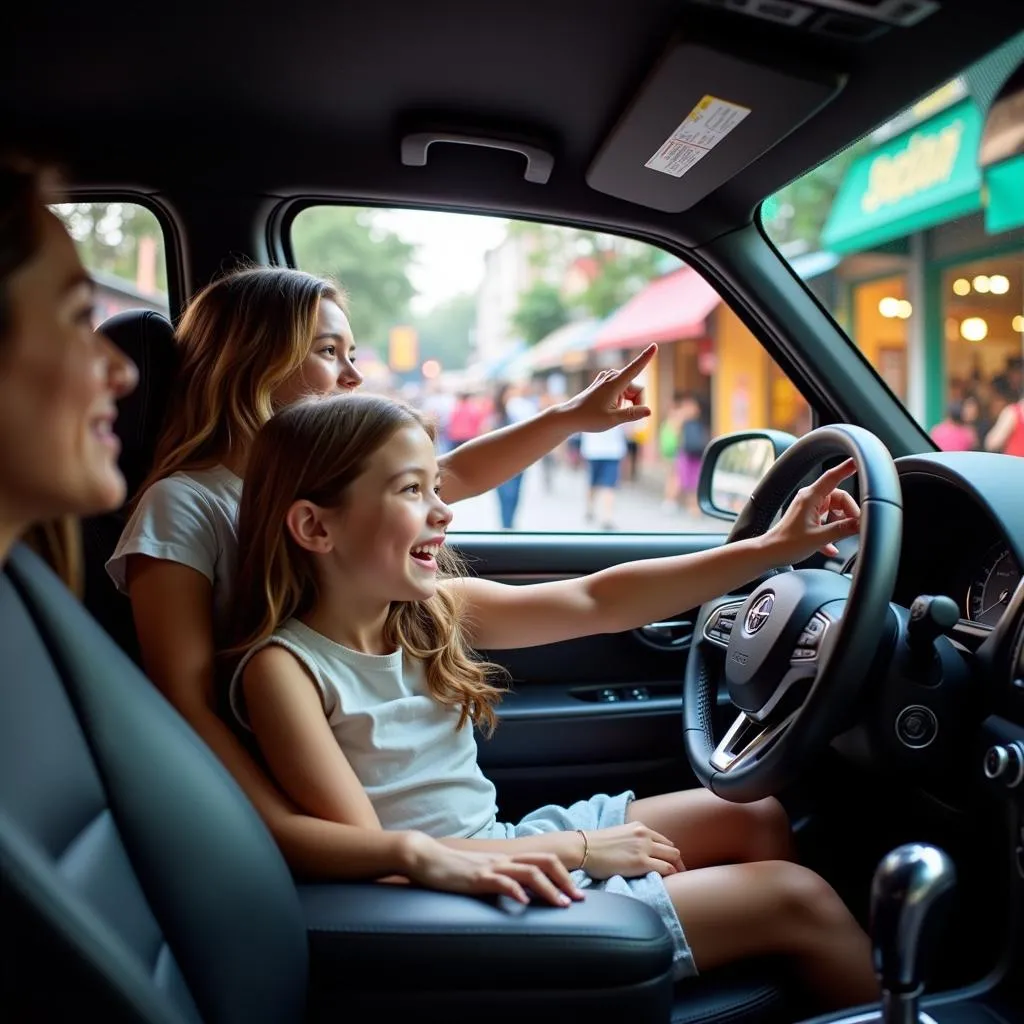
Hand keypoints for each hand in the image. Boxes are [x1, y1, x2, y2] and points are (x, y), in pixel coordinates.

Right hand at [403, 832, 583, 905]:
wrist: (426, 858)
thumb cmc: (453, 869)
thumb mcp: (482, 875)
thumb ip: (499, 881)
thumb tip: (518, 895)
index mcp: (507, 860)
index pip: (543, 860)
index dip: (563, 874)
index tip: (576, 892)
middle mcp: (504, 860)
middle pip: (544, 862)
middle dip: (565, 881)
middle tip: (578, 900)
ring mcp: (491, 867)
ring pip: (529, 872)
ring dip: (548, 888)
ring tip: (561, 904)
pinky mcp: (477, 877)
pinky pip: (500, 881)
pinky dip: (515, 891)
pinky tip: (523, 903)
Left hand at [557, 344, 655, 431]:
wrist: (570, 416)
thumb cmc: (589, 418)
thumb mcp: (612, 420)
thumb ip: (632, 414)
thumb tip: (649, 411)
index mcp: (614, 383)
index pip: (635, 368)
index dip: (646, 357)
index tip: (655, 345)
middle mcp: (612, 377)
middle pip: (637, 389)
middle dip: (636, 403)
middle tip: (621, 416)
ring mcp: (608, 378)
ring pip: (631, 390)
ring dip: (628, 403)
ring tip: (611, 411)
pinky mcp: (605, 382)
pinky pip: (623, 390)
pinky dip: (622, 400)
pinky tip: (609, 406)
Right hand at [580, 822, 684, 879]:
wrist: (583, 848)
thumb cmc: (595, 846)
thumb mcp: (618, 836)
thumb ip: (631, 841)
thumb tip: (636, 854)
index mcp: (639, 827)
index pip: (664, 841)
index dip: (669, 854)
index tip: (671, 864)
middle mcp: (644, 835)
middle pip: (672, 849)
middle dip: (678, 862)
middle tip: (678, 874)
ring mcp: (644, 848)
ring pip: (673, 857)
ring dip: (677, 869)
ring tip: (678, 880)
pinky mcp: (641, 862)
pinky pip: (666, 868)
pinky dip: (671, 875)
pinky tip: (670, 882)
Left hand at [763, 458, 860, 563]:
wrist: (769, 553)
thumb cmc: (787, 544)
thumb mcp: (818, 538)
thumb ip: (842, 529)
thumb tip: (860, 523)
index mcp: (810, 497)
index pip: (832, 477)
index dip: (846, 468)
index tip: (858, 461)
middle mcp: (809, 499)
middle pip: (839, 498)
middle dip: (849, 511)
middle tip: (855, 527)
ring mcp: (808, 508)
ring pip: (835, 509)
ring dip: (840, 523)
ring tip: (840, 537)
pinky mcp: (807, 519)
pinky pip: (827, 521)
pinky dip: (831, 533)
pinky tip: (832, 548)